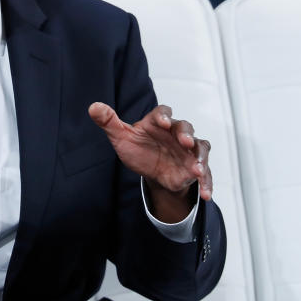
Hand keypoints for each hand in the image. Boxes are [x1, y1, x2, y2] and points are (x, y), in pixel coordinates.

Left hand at [88, 102, 211, 222]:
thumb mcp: (121, 137)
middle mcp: (176, 133)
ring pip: (200, 148)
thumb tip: (94, 107)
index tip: (162, 122)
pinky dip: (206, 182)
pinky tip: (206, 194)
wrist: (150, 171)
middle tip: (185, 142)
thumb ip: (109, 122)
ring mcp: (188, 150)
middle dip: (186, 135)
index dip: (164, 116)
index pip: (163, 113)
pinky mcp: (194, 166)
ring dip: (200, 158)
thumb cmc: (138, 149)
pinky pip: (205, 173)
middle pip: (185, 128)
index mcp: (158, 123)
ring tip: (196, 170)